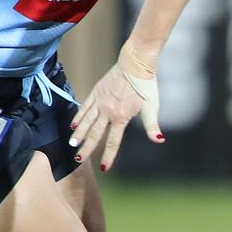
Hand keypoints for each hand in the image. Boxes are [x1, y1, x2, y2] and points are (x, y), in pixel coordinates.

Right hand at [69, 44, 162, 170]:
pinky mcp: (96, 92)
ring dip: (78, 134)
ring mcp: (100, 102)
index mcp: (121, 118)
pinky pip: (84, 107)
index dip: (109, 156)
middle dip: (86, 148)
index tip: (104, 168)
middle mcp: (107, 112)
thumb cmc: (146, 85)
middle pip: (94, 134)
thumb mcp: (152, 106)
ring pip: (86, 122)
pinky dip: (78, 117)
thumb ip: (152, 125)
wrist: (135, 63)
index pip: (113, 141)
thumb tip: (159, 140)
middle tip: (78, 159)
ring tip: (72, 144)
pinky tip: (73, 124)